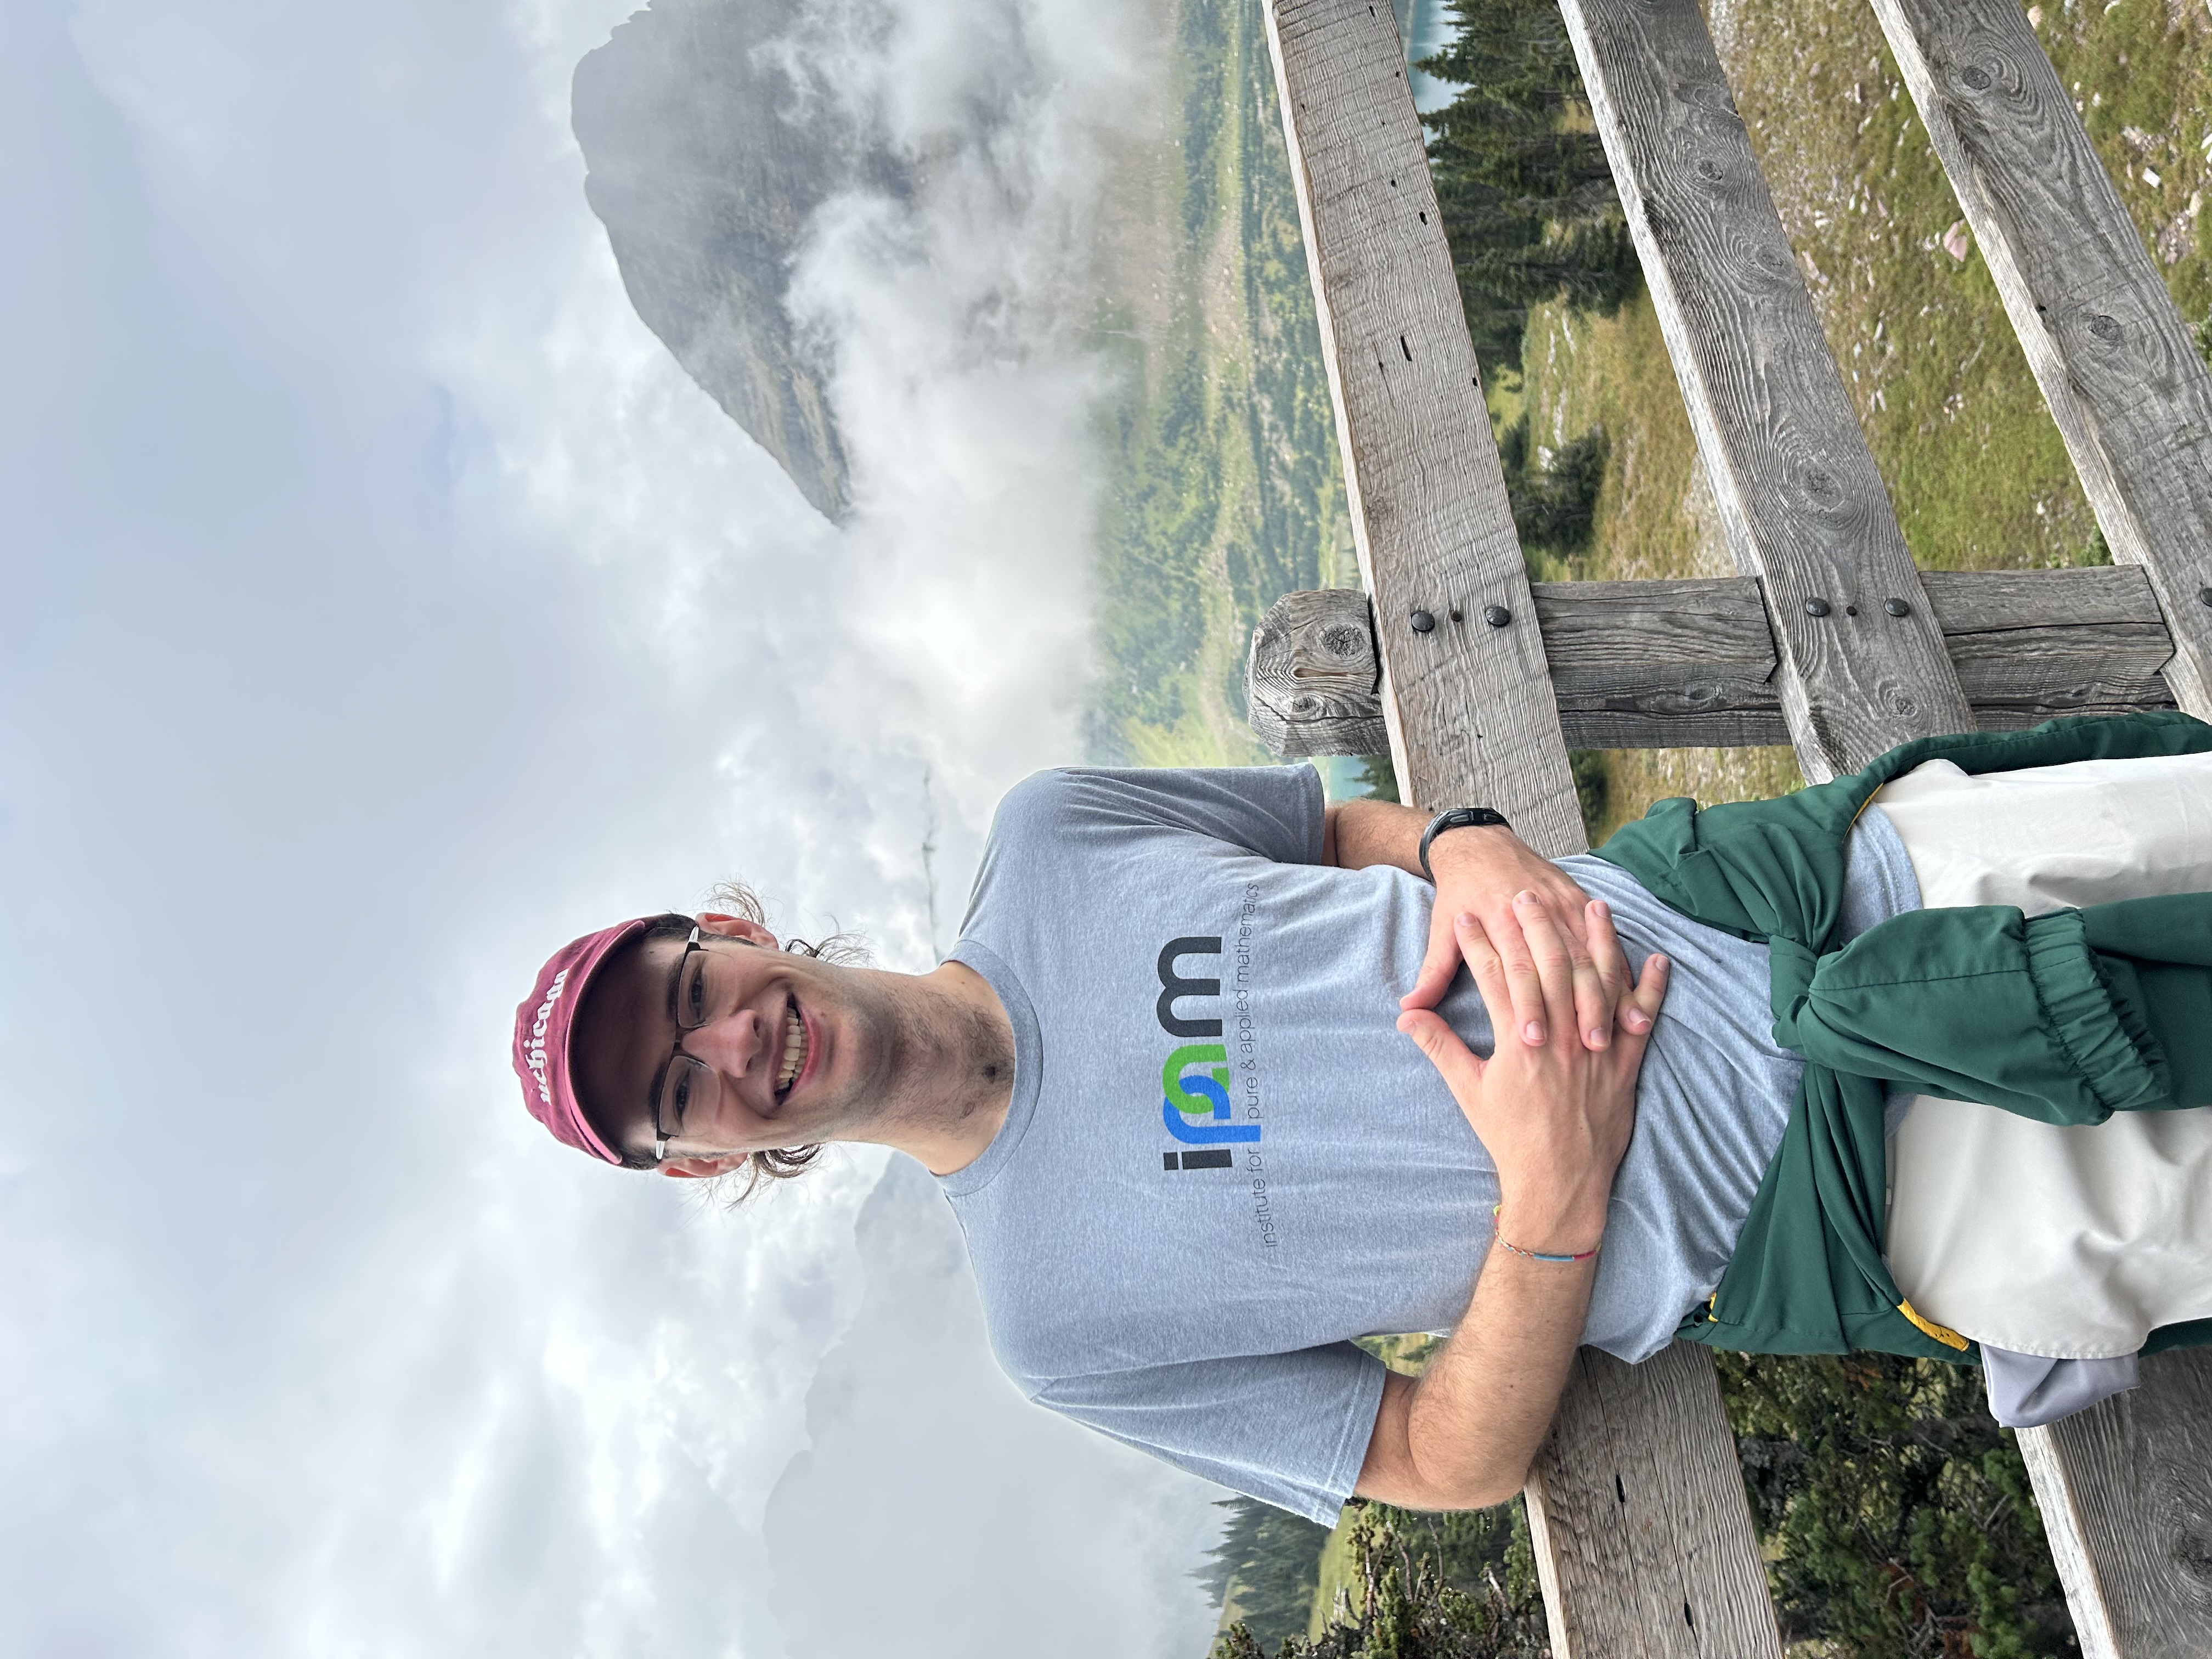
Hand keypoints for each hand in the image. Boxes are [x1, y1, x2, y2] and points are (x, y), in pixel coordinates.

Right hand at [1397, 892, 1668, 1254]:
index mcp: (1518, 1042)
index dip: (1477, 945)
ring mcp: (1596, 1050)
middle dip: (1532, 927)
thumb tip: (1407, 1016)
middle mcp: (1559, 1039)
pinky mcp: (1625, 1065)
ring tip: (1593, 905)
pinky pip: (1644, 1020)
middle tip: (1520, 893)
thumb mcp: (1469, 1091)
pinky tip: (1657, 960)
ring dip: (1597, 941)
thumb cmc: (1510, 1138)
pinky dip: (1652, 990)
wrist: (1558, 1184)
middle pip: (1545, 967)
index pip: (1495, 978)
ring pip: (1598, 983)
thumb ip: (1440, 1048)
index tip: (1467, 917)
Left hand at [1401, 826, 1617, 1049]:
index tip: (1533, 1041)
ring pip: (1591, 954)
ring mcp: (1561, 903)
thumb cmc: (1458, 894)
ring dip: (1607, 993)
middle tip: (1587, 1046)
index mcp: (1497, 921)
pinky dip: (1621, 970)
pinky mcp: (1578, 899)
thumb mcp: (1441, 930)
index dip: (1525, 1006)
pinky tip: (1633, 1001)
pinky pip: (1606, 939)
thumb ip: (1433, 973)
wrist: (1479, 843)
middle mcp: (1533, 911)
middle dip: (1577, 1006)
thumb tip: (1408, 1011)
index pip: (1514, 971)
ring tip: (1620, 1029)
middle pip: (1562, 965)